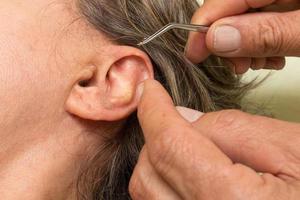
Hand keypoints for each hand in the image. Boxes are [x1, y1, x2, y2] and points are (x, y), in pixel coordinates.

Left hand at [129, 80, 299, 199]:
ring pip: (147, 195)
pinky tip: (186, 171)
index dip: (154, 111)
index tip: (150, 91)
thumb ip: (229, 129)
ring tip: (187, 147)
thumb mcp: (291, 148)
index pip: (169, 147)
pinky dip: (163, 185)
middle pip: (149, 175)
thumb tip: (182, 117)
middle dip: (157, 138)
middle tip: (174, 120)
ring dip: (158, 162)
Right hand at [185, 0, 299, 73]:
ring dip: (243, 45)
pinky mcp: (286, 5)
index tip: (194, 54)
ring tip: (261, 63)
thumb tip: (217, 39)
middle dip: (227, 40)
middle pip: (231, 9)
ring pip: (243, 17)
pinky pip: (260, 20)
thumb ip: (265, 33)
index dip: (203, 26)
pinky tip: (271, 55)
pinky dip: (259, 42)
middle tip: (238, 65)